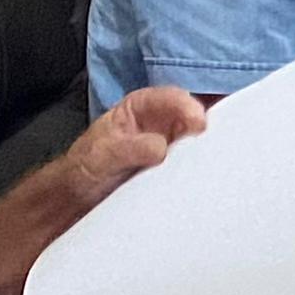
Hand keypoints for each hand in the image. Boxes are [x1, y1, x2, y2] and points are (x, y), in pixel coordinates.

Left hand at [55, 88, 207, 213]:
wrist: (79, 196)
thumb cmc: (86, 166)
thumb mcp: (103, 154)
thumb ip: (131, 148)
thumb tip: (161, 148)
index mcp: (141, 107)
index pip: (169, 98)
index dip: (186, 106)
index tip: (198, 123)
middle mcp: (161, 122)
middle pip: (192, 117)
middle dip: (206, 128)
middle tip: (213, 145)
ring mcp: (171, 145)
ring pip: (198, 141)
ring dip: (208, 150)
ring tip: (214, 163)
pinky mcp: (175, 167)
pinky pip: (195, 164)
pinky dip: (203, 168)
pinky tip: (208, 176)